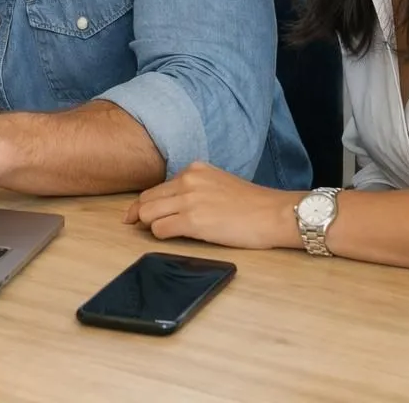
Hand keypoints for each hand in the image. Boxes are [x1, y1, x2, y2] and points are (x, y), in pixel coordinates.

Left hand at [124, 161, 300, 249]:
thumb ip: (195, 189)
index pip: (156, 187)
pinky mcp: (193, 221)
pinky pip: (160, 230)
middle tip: (133, 226)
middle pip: (146, 200)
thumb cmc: (253, 204)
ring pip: (148, 214)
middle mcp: (188, 181)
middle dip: (138, 215)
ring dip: (150, 226)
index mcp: (194, 170)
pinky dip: (161, 236)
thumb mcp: (219, 183)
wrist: (275, 213)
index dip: (142, 203)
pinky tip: (174, 238)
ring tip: (163, 233)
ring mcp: (189, 200)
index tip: (134, 213)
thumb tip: (171, 205)